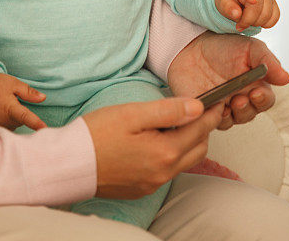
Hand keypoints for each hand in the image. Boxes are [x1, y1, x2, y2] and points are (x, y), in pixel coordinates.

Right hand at [0, 72, 46, 131]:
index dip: (36, 124)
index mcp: (10, 109)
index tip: (44, 130)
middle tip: (8, 101)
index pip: (26, 118)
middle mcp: (2, 122)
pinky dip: (0, 124)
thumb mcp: (13, 83)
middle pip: (19, 123)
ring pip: (10, 127)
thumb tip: (43, 98)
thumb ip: (28, 92)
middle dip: (17, 114)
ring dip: (9, 120)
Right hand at [83, 97, 223, 198]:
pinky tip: (159, 140)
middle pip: (198, 149)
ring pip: (184, 161)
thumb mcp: (132, 114)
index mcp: (165, 152)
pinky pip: (168, 171)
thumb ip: (167, 110)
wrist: (70, 164)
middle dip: (204, 129)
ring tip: (180, 122)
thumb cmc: (97, 134)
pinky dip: (173, 154)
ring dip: (189, 142)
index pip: (200, 130)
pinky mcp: (142, 188)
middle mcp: (163, 172)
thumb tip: (197, 106)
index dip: (211, 113)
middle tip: (201, 110)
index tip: (218, 101)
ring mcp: (153, 183)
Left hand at [167, 30, 288, 130]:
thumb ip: (266, 60)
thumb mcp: (247, 47)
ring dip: (231, 115)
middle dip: (247, 109)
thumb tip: (286, 78)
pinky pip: (212, 122)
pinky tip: (212, 107)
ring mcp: (223, 106)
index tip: (257, 93)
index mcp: (254, 84)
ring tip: (225, 103)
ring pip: (233, 121)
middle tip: (239, 100)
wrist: (190, 45)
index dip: (263, 100)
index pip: (265, 100)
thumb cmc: (222, 46)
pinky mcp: (205, 110)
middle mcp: (240, 98)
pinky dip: (213, 118)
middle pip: (250, 114)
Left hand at [215, 0, 279, 30]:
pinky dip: (266, 23)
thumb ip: (227, 7)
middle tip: (238, 22)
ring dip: (255, 23)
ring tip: (247, 18)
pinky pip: (275, 18)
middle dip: (247, 21)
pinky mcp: (274, 3)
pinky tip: (257, 20)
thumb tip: (237, 14)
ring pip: (267, 16)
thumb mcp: (221, 0)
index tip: (252, 0)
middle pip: (257, 10)